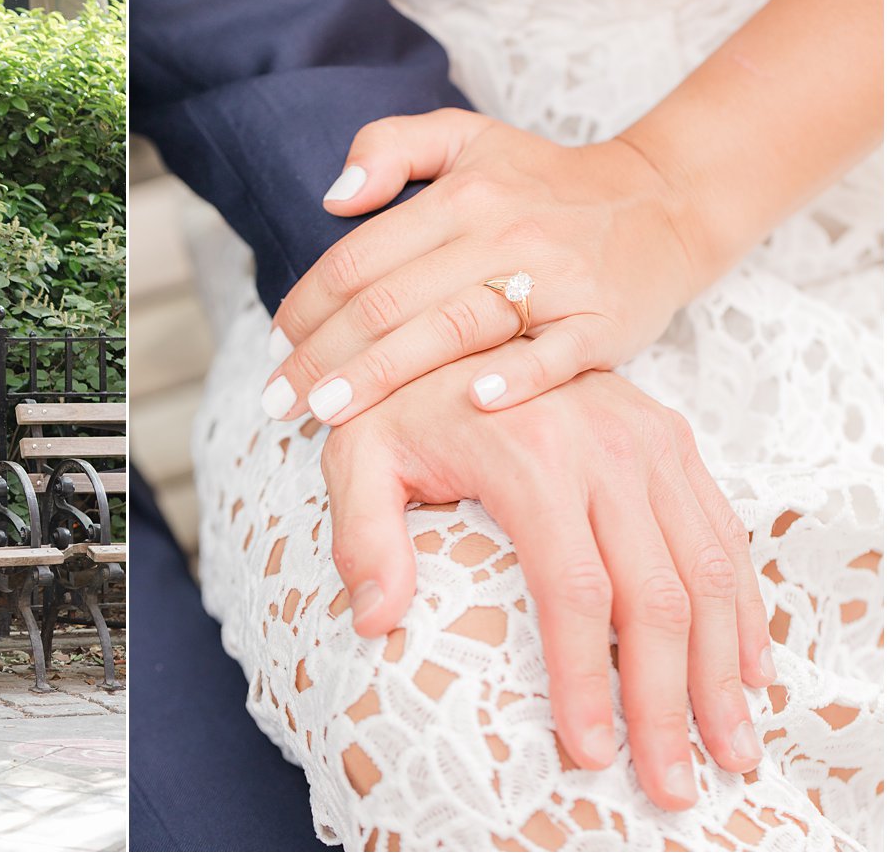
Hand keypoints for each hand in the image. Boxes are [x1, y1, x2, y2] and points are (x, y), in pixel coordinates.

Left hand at [263, 108, 703, 424]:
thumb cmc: (545, 180)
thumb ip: (392, 146)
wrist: (666, 199)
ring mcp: (554, 280)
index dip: (308, 305)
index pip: (360, 259)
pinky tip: (469, 402)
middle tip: (277, 400)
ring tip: (328, 414)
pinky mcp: (602, 322)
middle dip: (322, 357)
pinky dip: (514, 378)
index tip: (275, 344)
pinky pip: (554, 355)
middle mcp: (501, 233)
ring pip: (450, 330)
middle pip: (389, 303)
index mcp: (460, 195)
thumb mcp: (467, 138)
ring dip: (382, 377)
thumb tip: (333, 197)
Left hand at [320, 348, 773, 810]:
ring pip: (706, 571)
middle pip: (655, 595)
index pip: (574, 589)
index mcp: (529, 451)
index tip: (587, 752)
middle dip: (667, 701)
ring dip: (722, 668)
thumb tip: (376, 620)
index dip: (586, 679)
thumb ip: (362, 533)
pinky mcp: (671, 439)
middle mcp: (605, 442)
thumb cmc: (400, 400)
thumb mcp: (357, 451)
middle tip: (669, 782)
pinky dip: (740, 607)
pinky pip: (722, 532)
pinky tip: (745, 669)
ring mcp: (648, 438)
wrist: (459, 319)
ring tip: (728, 748)